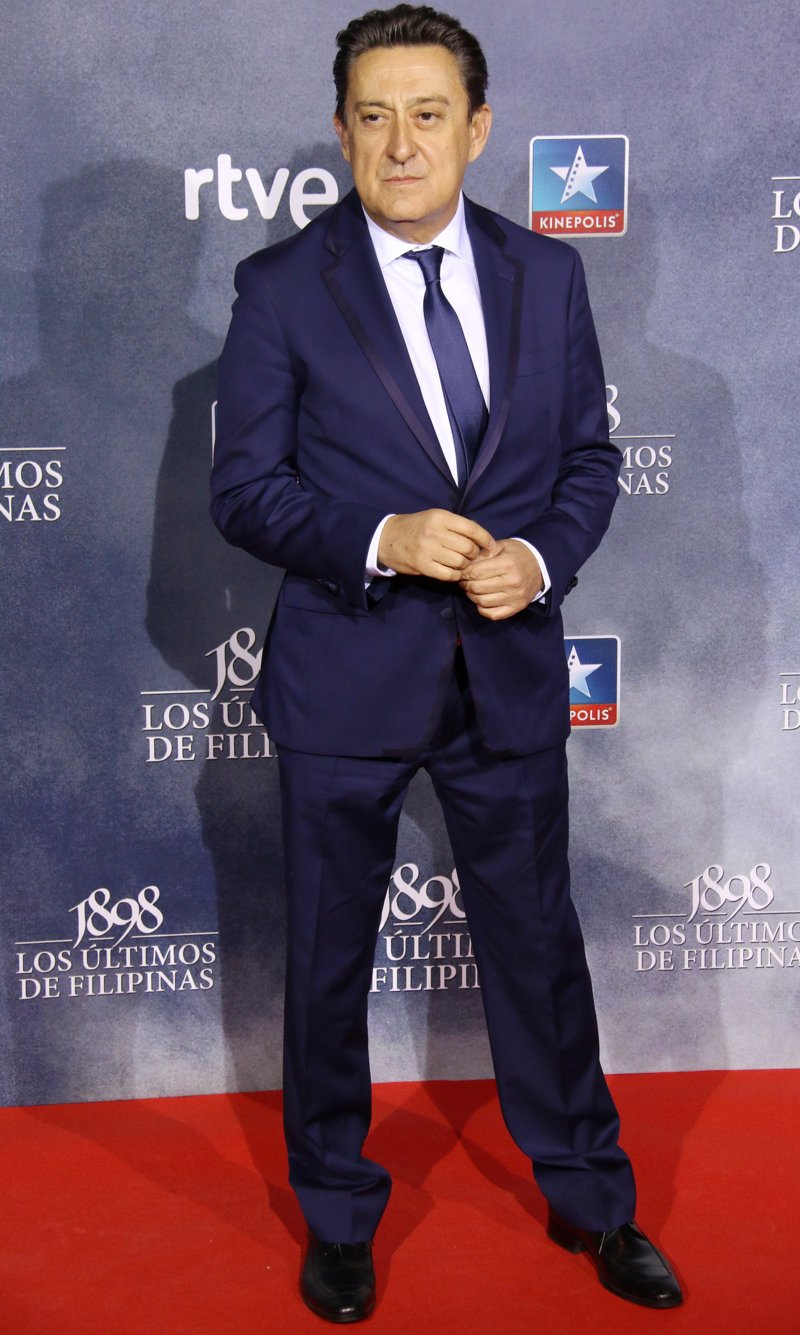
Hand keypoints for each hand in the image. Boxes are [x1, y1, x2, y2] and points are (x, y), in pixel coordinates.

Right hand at [379, 509, 493, 580]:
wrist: (387, 538)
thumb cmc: (416, 527)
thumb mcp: (434, 518)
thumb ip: (456, 526)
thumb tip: (482, 540)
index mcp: (441, 517)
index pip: (472, 528)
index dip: (485, 539)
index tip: (490, 546)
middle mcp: (435, 532)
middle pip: (468, 548)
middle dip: (475, 555)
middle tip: (473, 557)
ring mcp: (428, 549)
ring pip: (460, 562)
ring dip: (465, 566)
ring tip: (462, 565)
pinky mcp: (423, 565)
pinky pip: (449, 574)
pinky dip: (455, 575)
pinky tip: (453, 572)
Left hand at [459, 539, 543, 619]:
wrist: (540, 566)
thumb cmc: (516, 554)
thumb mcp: (501, 546)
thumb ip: (482, 554)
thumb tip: (464, 565)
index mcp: (508, 564)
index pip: (476, 572)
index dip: (464, 573)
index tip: (462, 571)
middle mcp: (513, 582)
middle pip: (477, 588)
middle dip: (466, 584)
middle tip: (465, 580)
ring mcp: (515, 597)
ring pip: (482, 602)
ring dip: (472, 596)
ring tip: (472, 589)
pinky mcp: (516, 608)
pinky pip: (492, 614)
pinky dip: (482, 608)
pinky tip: (482, 600)